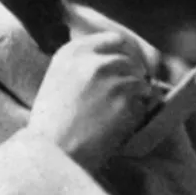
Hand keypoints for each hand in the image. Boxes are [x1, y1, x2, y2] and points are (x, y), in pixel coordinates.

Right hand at [28, 31, 151, 172]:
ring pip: (141, 82)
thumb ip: (81, 65)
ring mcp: (112, 78)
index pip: (114, 40)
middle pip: (130, 60)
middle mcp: (93, 60)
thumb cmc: (51, 125)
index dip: (126, 53)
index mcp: (72, 52)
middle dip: (134, 76)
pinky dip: (138, 114)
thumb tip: (114, 62)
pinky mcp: (126, 100)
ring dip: (137, 97)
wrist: (52, 154)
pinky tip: (119, 127)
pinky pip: (144, 103)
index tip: (130, 65)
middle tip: (131, 94)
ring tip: (120, 115)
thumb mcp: (57, 81)